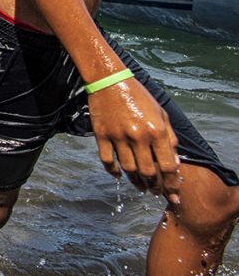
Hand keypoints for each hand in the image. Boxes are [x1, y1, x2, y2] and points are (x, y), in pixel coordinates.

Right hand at [90, 78, 180, 202]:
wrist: (109, 80)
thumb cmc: (139, 96)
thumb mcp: (161, 113)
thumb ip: (170, 138)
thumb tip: (173, 163)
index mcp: (156, 130)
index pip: (167, 166)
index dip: (171, 184)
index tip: (173, 195)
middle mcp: (138, 136)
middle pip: (148, 172)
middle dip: (154, 187)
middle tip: (156, 192)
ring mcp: (118, 136)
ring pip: (128, 169)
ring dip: (136, 183)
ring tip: (141, 188)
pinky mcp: (101, 135)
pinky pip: (107, 160)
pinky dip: (113, 172)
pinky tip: (119, 176)